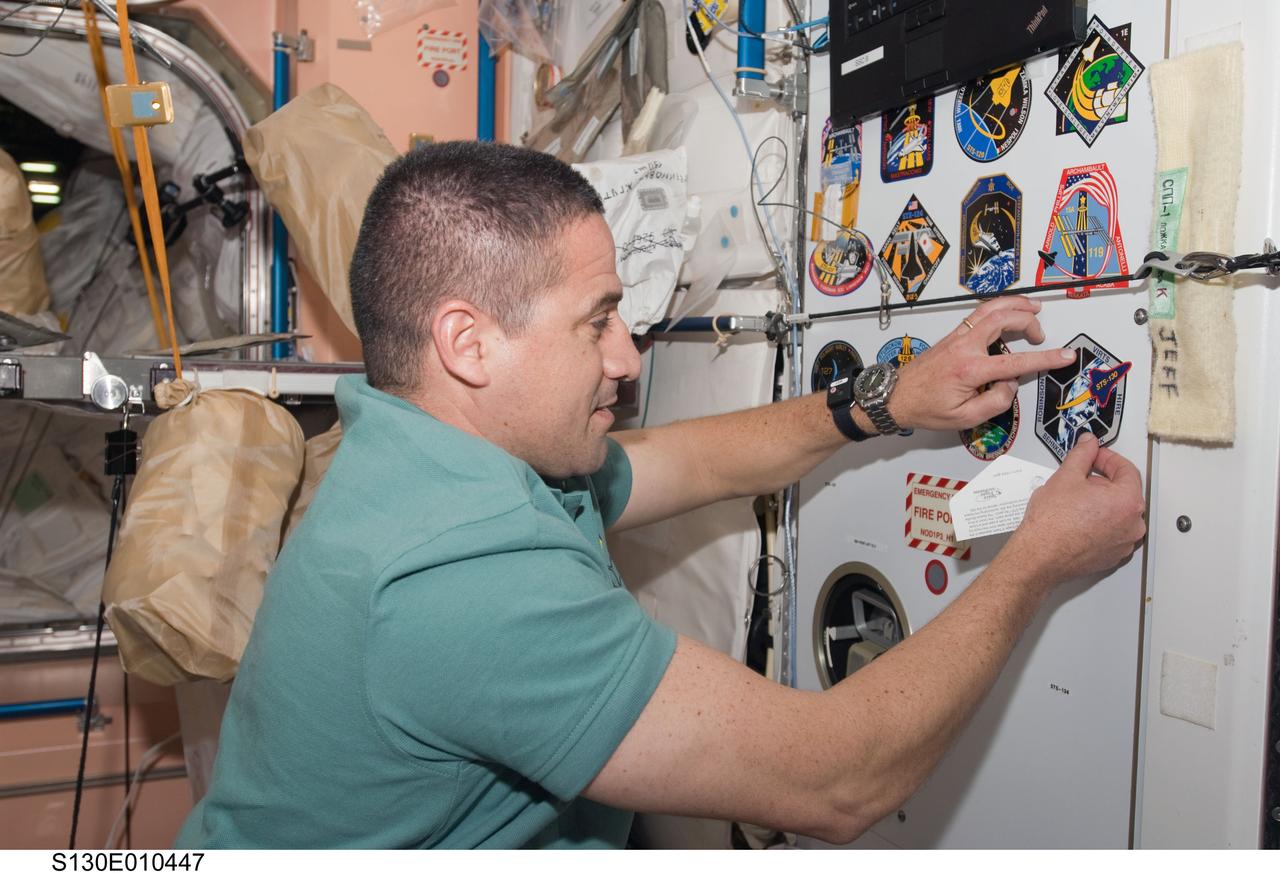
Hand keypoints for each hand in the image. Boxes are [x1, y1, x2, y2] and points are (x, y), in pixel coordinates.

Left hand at [888, 296, 1076, 431]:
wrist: (895, 397)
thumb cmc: (925, 408)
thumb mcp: (965, 418)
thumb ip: (996, 402)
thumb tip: (1011, 385)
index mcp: (969, 369)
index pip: (1016, 362)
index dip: (1045, 358)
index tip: (1065, 355)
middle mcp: (963, 347)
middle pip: (1003, 318)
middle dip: (1029, 321)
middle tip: (1041, 335)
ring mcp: (957, 337)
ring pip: (990, 308)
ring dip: (1015, 304)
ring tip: (1034, 307)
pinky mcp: (952, 335)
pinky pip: (979, 313)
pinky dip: (999, 307)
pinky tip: (1009, 310)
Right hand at [1003, 433, 1146, 587]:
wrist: (1040, 555)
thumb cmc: (1052, 523)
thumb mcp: (1066, 476)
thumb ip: (1083, 455)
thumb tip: (1089, 444)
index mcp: (1128, 501)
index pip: (1127, 470)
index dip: (1108, 458)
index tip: (1095, 456)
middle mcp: (1132, 524)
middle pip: (1124, 492)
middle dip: (1103, 482)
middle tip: (1081, 478)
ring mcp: (1124, 543)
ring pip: (1118, 513)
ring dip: (1101, 503)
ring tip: (1076, 500)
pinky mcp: (1112, 556)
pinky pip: (1111, 532)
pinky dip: (1100, 523)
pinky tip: (1078, 519)